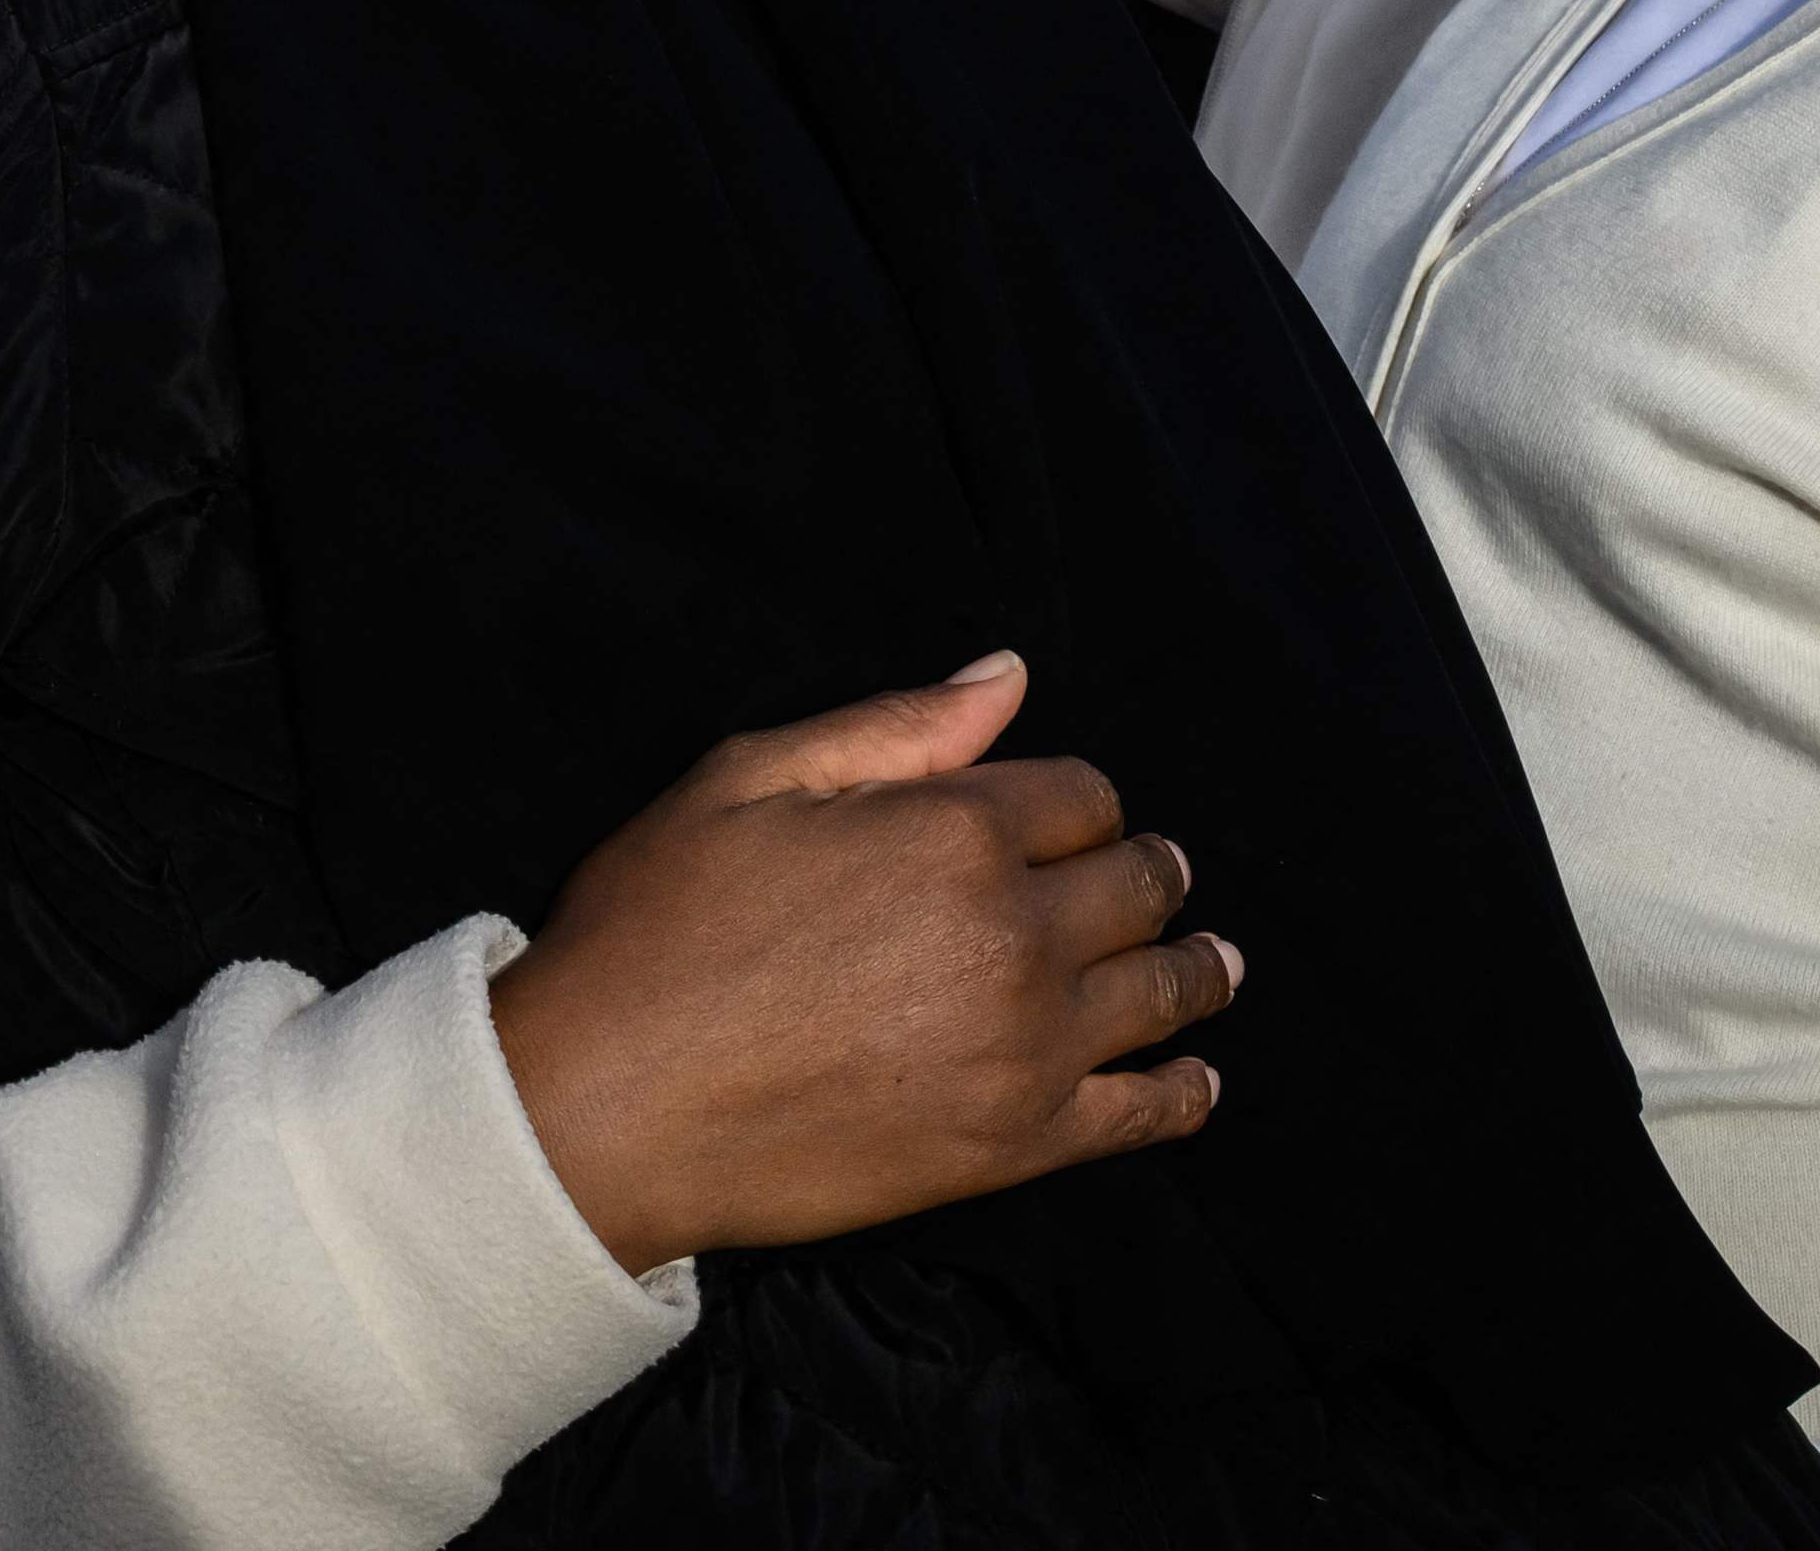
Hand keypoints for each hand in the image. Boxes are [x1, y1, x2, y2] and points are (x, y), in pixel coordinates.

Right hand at [484, 654, 1231, 1273]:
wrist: (605, 1107)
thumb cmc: (658, 927)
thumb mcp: (750, 779)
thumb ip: (895, 728)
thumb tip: (1010, 676)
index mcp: (953, 829)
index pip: (1080, 793)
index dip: (1074, 798)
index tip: (1065, 816)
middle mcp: (1015, 934)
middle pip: (1138, 885)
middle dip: (1150, 871)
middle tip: (1159, 877)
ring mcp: (1028, 1046)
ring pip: (1163, 991)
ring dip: (1197, 967)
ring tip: (1214, 964)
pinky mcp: (1019, 1144)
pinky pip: (1145, 1114)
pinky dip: (1186, 1092)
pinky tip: (1197, 1078)